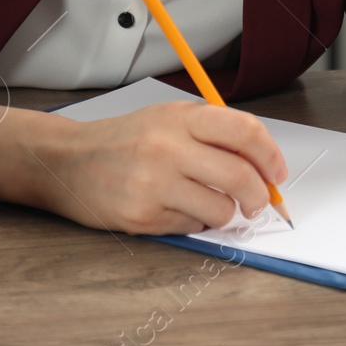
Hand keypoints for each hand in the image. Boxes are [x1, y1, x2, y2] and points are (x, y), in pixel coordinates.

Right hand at [35, 101, 288, 234]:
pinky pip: (192, 228)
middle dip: (259, 196)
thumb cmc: (125, 140)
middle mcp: (168, 148)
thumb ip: (212, 133)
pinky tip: (174, 209)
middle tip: (258, 202)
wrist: (68, 161)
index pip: (245, 132)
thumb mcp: (167, 118)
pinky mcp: (143, 217)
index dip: (270, 156)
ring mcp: (154, 185)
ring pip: (221, 211)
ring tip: (208, 204)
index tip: (277, 173)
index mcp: (179, 118)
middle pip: (240, 177)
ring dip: (225, 214)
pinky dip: (193, 223)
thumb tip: (262, 163)